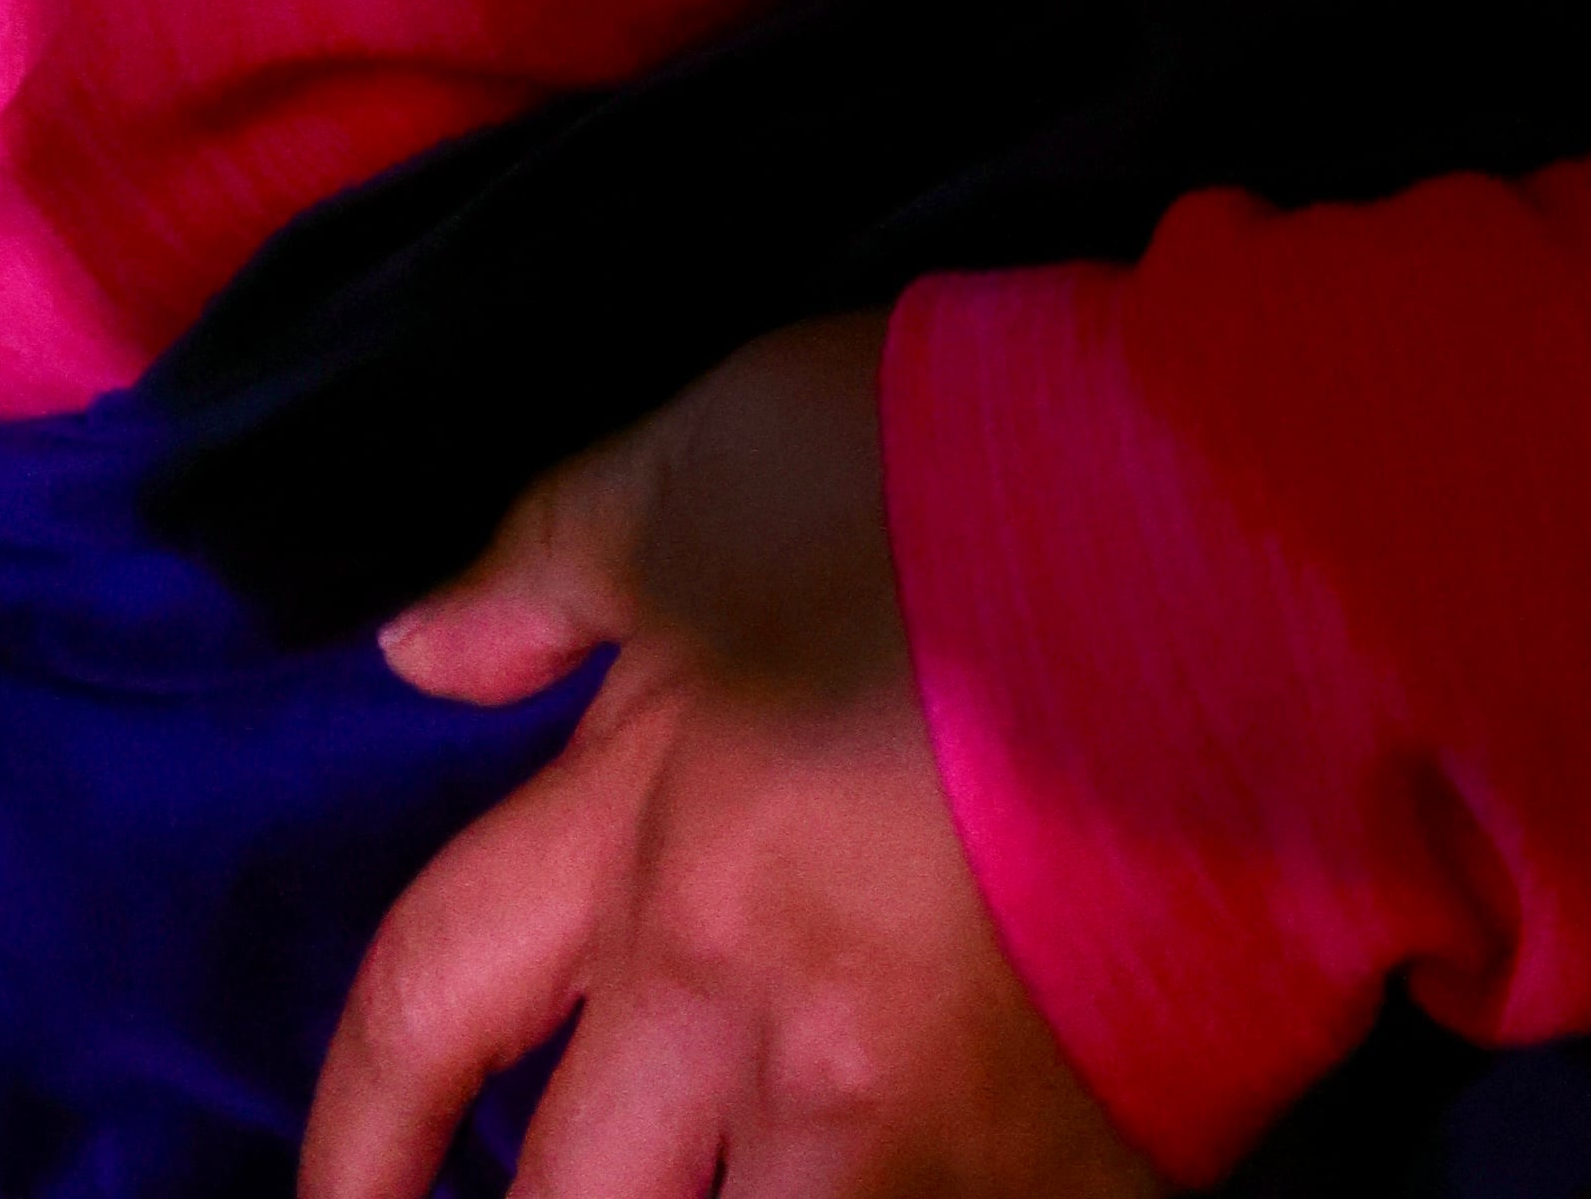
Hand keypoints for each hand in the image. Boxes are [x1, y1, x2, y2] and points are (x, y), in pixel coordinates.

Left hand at [311, 325, 1156, 1198]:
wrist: (1238, 562)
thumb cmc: (952, 486)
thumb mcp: (706, 464)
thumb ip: (550, 564)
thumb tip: (408, 651)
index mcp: (639, 840)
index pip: (423, 1011)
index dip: (351, 1134)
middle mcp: (736, 1014)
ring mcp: (902, 1126)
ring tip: (740, 1194)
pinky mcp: (1057, 1178)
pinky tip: (920, 1188)